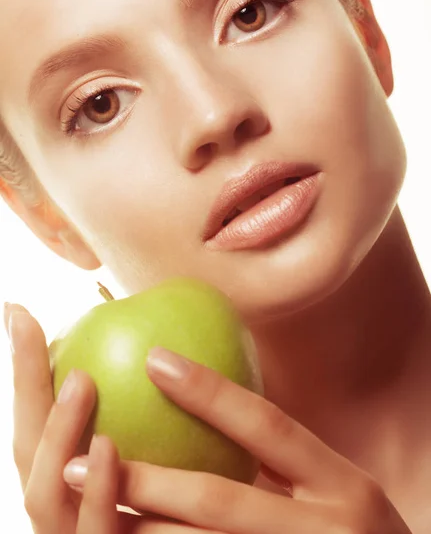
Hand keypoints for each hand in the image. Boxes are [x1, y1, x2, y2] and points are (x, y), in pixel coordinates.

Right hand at [4, 304, 218, 533]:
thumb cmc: (199, 523)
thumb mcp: (178, 462)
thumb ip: (159, 419)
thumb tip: (161, 343)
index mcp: (81, 487)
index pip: (44, 424)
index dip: (30, 372)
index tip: (21, 312)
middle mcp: (69, 518)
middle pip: (30, 456)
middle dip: (25, 389)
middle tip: (29, 326)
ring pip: (48, 502)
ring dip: (56, 436)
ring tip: (79, 382)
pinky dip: (95, 496)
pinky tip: (109, 450)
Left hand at [65, 346, 411, 533]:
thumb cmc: (353, 528)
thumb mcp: (333, 482)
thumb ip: (280, 451)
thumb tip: (208, 395)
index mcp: (341, 485)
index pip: (267, 426)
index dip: (209, 391)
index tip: (154, 359)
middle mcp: (322, 532)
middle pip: (218, 500)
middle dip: (144, 481)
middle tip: (76, 458)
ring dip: (137, 531)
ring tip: (88, 509)